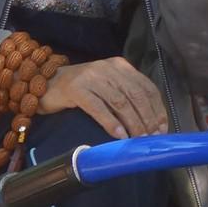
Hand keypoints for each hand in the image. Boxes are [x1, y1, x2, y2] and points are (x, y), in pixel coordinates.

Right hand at [38, 57, 168, 140]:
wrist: (46, 83)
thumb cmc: (81, 90)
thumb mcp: (107, 87)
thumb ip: (126, 97)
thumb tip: (151, 124)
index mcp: (120, 66)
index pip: (146, 87)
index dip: (157, 109)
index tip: (162, 128)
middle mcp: (108, 68)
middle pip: (135, 95)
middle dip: (147, 118)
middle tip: (151, 138)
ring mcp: (91, 77)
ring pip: (119, 102)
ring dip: (132, 123)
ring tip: (138, 140)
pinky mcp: (76, 89)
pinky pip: (98, 108)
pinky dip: (111, 123)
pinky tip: (119, 136)